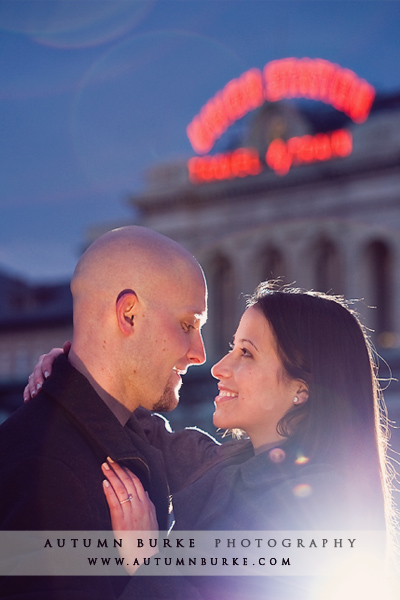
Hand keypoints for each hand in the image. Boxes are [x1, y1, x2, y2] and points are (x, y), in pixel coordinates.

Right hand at [23, 342, 70, 401]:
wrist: (73, 373)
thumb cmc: (75, 365)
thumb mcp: (73, 360)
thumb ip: (69, 353)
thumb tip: (67, 343)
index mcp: (54, 355)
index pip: (47, 359)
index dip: (46, 367)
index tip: (48, 376)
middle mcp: (43, 362)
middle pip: (37, 369)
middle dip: (38, 379)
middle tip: (41, 388)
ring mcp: (38, 372)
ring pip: (32, 378)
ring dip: (32, 386)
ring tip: (35, 395)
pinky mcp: (34, 382)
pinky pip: (28, 387)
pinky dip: (27, 393)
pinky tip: (28, 400)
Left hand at [102, 457, 158, 574]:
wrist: (145, 557)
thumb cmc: (147, 540)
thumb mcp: (152, 519)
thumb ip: (148, 505)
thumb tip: (145, 492)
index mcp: (147, 504)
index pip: (137, 481)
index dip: (128, 470)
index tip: (121, 462)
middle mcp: (140, 505)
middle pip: (129, 481)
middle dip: (119, 468)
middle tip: (110, 459)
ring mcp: (130, 512)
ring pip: (121, 488)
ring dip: (112, 475)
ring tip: (105, 466)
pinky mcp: (121, 520)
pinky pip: (114, 502)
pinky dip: (109, 491)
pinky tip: (104, 482)